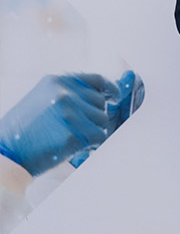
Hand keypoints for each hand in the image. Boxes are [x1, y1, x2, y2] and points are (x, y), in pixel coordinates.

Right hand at [0, 73, 139, 176]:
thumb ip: (69, 94)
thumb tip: (102, 94)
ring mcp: (71, 113)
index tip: (114, 96)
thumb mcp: (42, 99)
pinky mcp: (75, 133)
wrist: (6, 153)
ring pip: (102, 121)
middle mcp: (65, 94)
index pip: (96, 80)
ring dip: (92, 131)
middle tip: (72, 129)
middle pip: (100, 103)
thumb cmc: (24, 130)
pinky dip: (92, 144)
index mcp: (56, 82)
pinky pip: (99, 137)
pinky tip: (73, 147)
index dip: (109, 88)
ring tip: (67, 137)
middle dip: (93, 117)